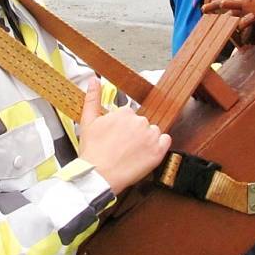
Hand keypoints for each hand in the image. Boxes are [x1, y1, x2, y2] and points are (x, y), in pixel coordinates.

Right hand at [78, 78, 170, 195]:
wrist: (99, 176)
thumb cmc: (93, 152)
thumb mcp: (88, 121)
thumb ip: (92, 97)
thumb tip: (94, 79)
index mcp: (124, 113)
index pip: (129, 115)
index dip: (122, 128)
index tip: (116, 137)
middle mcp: (140, 121)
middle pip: (141, 123)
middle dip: (133, 133)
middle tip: (122, 147)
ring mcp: (150, 136)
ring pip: (153, 132)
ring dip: (146, 140)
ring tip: (132, 152)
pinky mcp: (158, 151)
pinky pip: (166, 141)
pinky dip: (159, 146)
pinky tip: (146, 153)